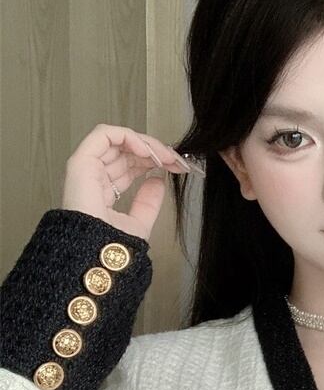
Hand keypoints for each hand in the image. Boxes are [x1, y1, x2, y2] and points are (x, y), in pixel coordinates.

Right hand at [61, 123, 188, 242]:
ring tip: (165, 156)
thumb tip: (158, 180)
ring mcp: (86, 167)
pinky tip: (146, 151)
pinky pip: (104, 135)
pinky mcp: (81, 161)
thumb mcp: (139, 222)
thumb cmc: (112, 246)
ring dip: (146, 144)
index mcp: (104, 190)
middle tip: (176, 160)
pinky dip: (127, 136)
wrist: (98, 254)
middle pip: (126, 151)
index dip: (153, 161)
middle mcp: (94, 176)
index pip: (130, 165)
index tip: (176, 167)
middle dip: (154, 151)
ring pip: (117, 140)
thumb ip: (148, 202)